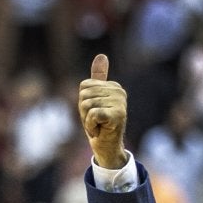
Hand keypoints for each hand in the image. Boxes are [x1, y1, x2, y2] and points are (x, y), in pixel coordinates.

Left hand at [77, 53, 128, 168]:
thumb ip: (98, 78)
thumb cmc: (99, 124)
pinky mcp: (117, 114)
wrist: (107, 147)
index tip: (94, 113)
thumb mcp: (94, 100)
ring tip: (98, 126)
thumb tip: (101, 55)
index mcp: (114, 86)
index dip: (83, 103)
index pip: (84, 86)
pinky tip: (99, 130)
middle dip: (84, 112)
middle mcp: (119, 92)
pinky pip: (92, 114)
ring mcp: (120, 103)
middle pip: (84, 95)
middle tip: (95, 121)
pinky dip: (90, 125)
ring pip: (86, 105)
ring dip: (87, 120)